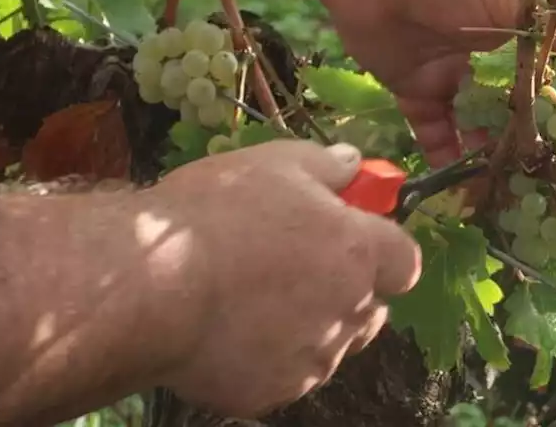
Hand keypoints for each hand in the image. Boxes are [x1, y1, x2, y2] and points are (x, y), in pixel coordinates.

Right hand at [153, 139, 420, 417]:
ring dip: (307, 325)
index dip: (382, 249)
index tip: (351, 234)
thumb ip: (326, 164)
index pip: (406, 263)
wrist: (149, 285)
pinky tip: (228, 329)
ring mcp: (311, 360)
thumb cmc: (214, 214)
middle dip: (346, 291)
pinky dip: (267, 357)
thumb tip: (354, 163)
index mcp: (357, 254)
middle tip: (295, 265)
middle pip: (370, 309)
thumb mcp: (274, 162)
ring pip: (328, 346)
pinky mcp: (271, 394)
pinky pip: (284, 375)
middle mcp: (346, 313)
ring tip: (250, 296)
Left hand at [320, 0, 555, 166]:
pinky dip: (447, 159)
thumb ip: (552, 26)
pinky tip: (464, 187)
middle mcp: (489, 53)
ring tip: (509, 193)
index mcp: (517, 26)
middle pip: (515, 106)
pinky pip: (434, 132)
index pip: (553, 71)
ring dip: (491, 156)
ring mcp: (452, 73)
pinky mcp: (414, 90)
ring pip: (477, 125)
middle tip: (548, 182)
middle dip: (530, 140)